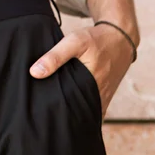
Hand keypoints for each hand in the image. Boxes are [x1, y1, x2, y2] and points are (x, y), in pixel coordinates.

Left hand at [30, 0, 139, 117]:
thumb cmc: (96, 40)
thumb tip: (34, 73)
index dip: (55, 112)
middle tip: (42, 116)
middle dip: (61, 116)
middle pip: (76, 113)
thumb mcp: (74, 42)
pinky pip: (90, 109)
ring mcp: (103, 99)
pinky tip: (67, 107)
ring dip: (71, 113)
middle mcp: (99, 97)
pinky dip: (80, 109)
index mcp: (91, 86)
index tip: (40, 114)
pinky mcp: (104, 97)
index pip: (70, 109)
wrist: (120, 38)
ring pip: (84, 113)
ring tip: (51, 114)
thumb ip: (55, 57)